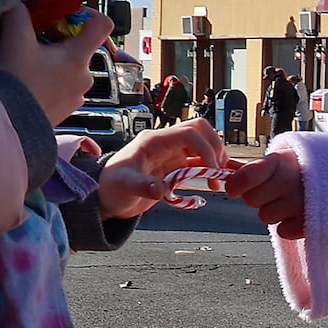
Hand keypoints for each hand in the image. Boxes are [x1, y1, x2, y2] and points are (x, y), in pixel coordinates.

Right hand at [0, 5, 114, 125]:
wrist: (8, 124)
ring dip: (54, 60)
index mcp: (78, 57)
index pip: (103, 25)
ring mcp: (78, 95)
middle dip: (61, 38)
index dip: (87, 13)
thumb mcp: (14, 39)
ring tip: (29, 63)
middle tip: (37, 38)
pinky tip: (31, 81)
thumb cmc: (15, 81)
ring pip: (71, 66)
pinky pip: (64, 86)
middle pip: (82, 46)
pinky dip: (52, 79)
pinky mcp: (67, 110)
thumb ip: (18, 13)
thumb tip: (19, 2)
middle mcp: (85, 76)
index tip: (66, 15)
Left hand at [97, 118, 228, 219]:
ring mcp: (172, 153)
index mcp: (153, 141)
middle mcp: (165, 143)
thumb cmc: (111, 187)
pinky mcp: (175, 166)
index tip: (212, 170)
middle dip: (215, 147)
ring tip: (218, 179)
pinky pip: (198, 161)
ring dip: (215, 158)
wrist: (106, 196)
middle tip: (220, 170)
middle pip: (200, 131)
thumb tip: (159, 189)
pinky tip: (211, 183)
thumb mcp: (123, 187)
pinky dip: (209, 169)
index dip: (205, 148)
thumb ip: (142, 186)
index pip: (188, 133)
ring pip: (202, 144)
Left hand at [224, 151, 304, 238]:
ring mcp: (301, 203)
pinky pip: (282, 231)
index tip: (235, 188)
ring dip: (273, 211)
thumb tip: (224, 169)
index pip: (245, 177)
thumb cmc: (300, 169)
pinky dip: (288, 225)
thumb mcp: (278, 160)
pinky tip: (298, 213)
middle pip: (250, 200)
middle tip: (274, 191)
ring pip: (265, 216)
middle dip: (258, 197)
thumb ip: (251, 168)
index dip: (236, 185)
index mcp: (279, 162)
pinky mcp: (310, 223)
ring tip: (288, 200)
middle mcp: (290, 181)